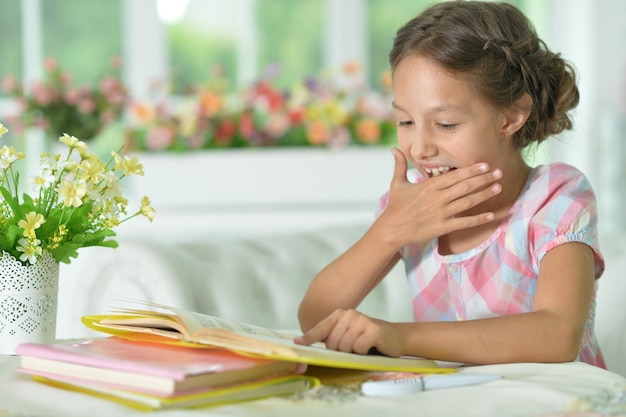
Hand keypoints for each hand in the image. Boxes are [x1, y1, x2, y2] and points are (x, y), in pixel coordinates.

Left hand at [294, 309, 403, 356]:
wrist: (395, 338)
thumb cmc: (368, 339)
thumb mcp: (347, 336)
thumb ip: (331, 337)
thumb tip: (307, 342)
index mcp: (340, 315)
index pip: (321, 328)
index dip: (309, 337)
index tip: (298, 343)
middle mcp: (350, 314)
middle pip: (332, 343)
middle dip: (341, 351)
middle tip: (354, 347)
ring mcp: (362, 320)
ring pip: (345, 347)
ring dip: (354, 352)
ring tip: (364, 346)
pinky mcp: (373, 329)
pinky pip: (359, 348)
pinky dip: (364, 352)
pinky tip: (371, 346)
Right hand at [376, 148, 501, 246]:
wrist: (391, 229)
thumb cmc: (395, 207)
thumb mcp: (397, 183)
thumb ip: (399, 165)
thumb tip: (393, 149)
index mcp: (429, 186)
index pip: (454, 175)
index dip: (471, 170)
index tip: (485, 165)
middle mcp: (437, 198)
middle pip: (465, 186)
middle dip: (483, 179)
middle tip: (498, 172)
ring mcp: (441, 213)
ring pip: (467, 202)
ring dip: (484, 194)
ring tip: (498, 188)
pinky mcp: (442, 227)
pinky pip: (464, 223)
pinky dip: (478, 219)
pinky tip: (491, 214)